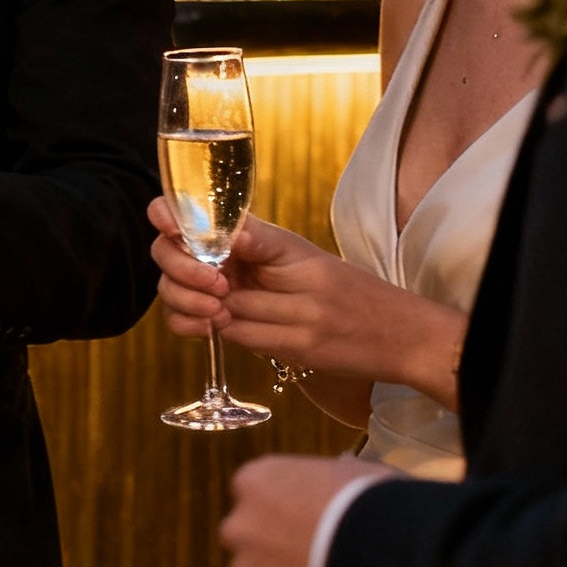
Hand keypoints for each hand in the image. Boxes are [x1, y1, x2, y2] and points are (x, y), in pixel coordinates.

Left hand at [146, 199, 463, 406]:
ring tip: (213, 306)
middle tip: (197, 286)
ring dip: (200, 311)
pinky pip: (241, 338)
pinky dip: (221, 332)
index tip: (162, 224)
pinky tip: (223, 325)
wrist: (403, 332)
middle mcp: (292, 271)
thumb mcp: (299, 259)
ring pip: (217, 309)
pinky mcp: (303, 344)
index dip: (180, 222)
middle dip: (181, 279)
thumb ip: (250, 250)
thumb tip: (190, 245)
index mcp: (285, 243)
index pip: (223, 223)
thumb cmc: (345, 293)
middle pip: (203, 269)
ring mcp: (298, 310)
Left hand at [220, 453, 387, 566]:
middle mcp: (238, 523)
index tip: (308, 518)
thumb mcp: (355, 472)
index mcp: (255, 480)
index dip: (283, 507)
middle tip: (312, 555)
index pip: (255, 492)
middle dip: (272, 544)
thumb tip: (341, 468)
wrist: (384, 558)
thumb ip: (333, 473)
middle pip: (248, 534)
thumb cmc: (372, 503)